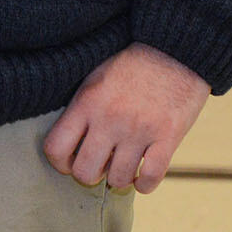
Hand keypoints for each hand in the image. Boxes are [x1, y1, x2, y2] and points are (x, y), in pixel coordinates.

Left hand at [41, 42, 210, 192]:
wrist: (175, 47)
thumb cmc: (132, 62)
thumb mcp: (96, 75)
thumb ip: (81, 106)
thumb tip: (70, 140)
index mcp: (87, 102)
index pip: (56, 148)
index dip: (60, 163)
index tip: (71, 160)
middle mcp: (110, 118)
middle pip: (85, 172)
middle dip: (91, 175)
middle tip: (100, 165)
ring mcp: (139, 129)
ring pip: (118, 179)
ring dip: (120, 178)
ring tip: (123, 166)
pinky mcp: (167, 136)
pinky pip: (150, 178)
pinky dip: (145, 184)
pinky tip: (143, 176)